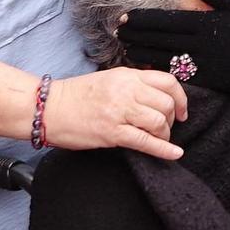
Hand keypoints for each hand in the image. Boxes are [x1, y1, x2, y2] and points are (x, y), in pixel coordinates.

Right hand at [43, 66, 188, 158]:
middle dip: (172, 118)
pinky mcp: (112, 132)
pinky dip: (164, 149)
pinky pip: (146, 141)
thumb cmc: (76, 96)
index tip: (182, 110)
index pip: (167, 81)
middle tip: (166, 127)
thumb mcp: (108, 80)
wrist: (48, 109)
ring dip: (165, 134)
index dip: (181, 98)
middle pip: (167, 103)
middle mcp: (127, 90)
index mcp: (127, 75)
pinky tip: (174, 153)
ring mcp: (120, 111)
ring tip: (159, 138)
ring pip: (159, 121)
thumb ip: (132, 84)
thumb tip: (156, 96)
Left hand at [120, 0, 229, 98]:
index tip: (124, 18)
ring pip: (165, 60)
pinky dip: (163, 72)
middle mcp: (202, 45)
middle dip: (136, 36)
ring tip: (126, 51)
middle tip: (116, 33)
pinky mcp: (213, 80)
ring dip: (144, 55)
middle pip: (160, 40)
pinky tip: (151, 70)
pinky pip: (181, 76)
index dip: (143, 20)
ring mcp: (206, 65)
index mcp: (206, 23)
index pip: (165, 21)